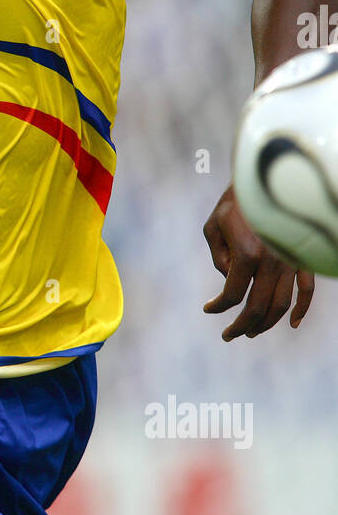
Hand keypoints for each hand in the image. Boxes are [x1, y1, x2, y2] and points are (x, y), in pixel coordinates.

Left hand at [202, 183, 314, 339]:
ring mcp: (290, 261)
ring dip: (266, 324)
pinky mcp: (301, 257)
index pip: (232, 295)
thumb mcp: (213, 226)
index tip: (208, 308)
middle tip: (229, 335)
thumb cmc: (235, 201)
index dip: (218, 307)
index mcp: (247, 254)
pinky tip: (292, 323)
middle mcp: (272, 262)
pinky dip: (302, 308)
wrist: (266, 179)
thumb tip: (229, 280)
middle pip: (257, 308)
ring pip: (281, 305)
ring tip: (251, 333)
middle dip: (241, 326)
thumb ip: (219, 258)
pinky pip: (307, 289)